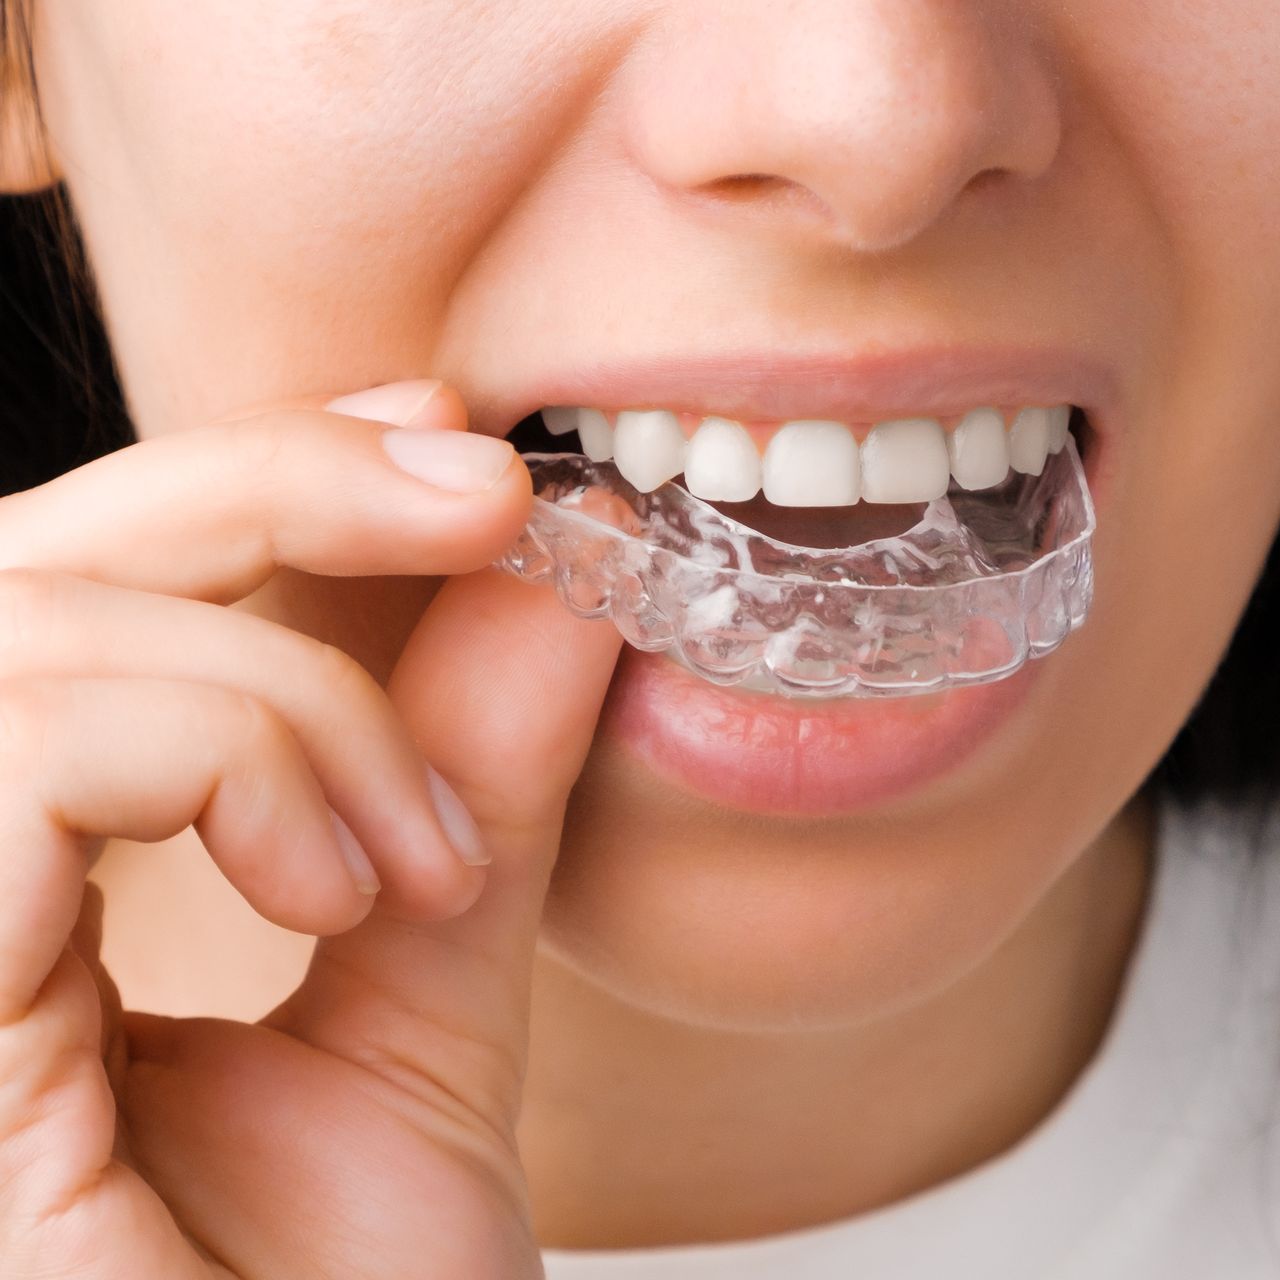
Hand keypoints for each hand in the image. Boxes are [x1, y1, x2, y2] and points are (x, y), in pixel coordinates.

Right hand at [0, 383, 623, 1278]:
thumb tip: (550, 586)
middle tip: (491, 501)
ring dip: (274, 686)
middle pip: (16, 559)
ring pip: (12, 624)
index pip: (71, 597)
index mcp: (7, 903)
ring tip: (405, 857)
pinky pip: (5, 748)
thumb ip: (466, 803)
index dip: (247, 473)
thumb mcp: (423, 1016)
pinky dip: (209, 753)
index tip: (452, 447)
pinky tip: (331, 888)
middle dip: (265, 479)